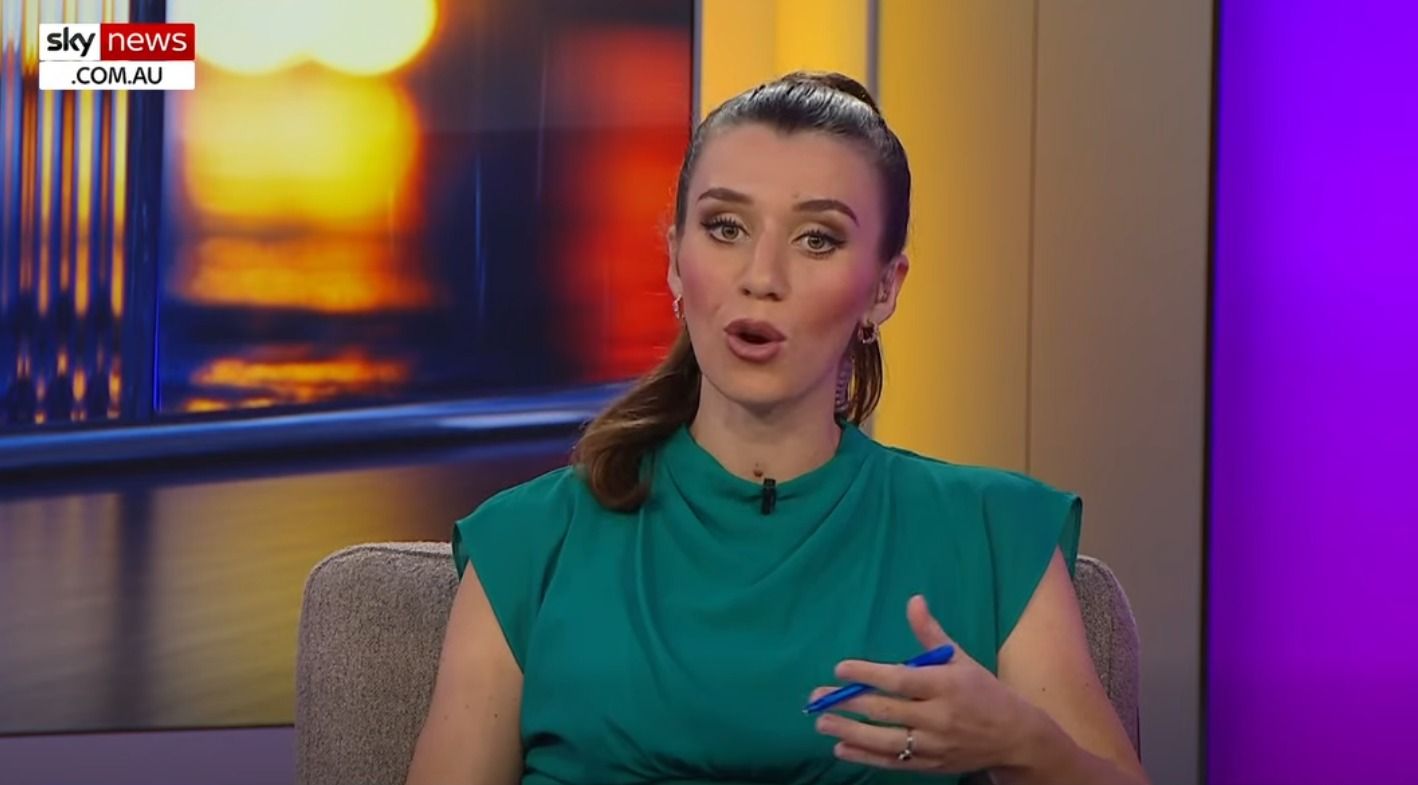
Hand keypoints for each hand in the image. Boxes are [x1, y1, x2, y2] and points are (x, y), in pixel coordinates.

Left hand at [809, 595, 1038, 774]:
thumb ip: (931, 634)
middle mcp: (939, 717)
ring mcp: (933, 745)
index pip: (901, 680)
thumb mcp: (961, 658)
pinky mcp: (930, 765)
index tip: (841, 668)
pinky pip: (892, 762)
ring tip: (822, 722)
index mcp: (946, 685)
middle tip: (818, 696)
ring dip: (850, 732)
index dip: (869, 674)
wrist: (1014, 737)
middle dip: (849, 704)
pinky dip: (865, 756)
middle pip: (887, 711)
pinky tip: (841, 748)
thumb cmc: (983, 691)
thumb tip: (913, 600)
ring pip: (885, 740)